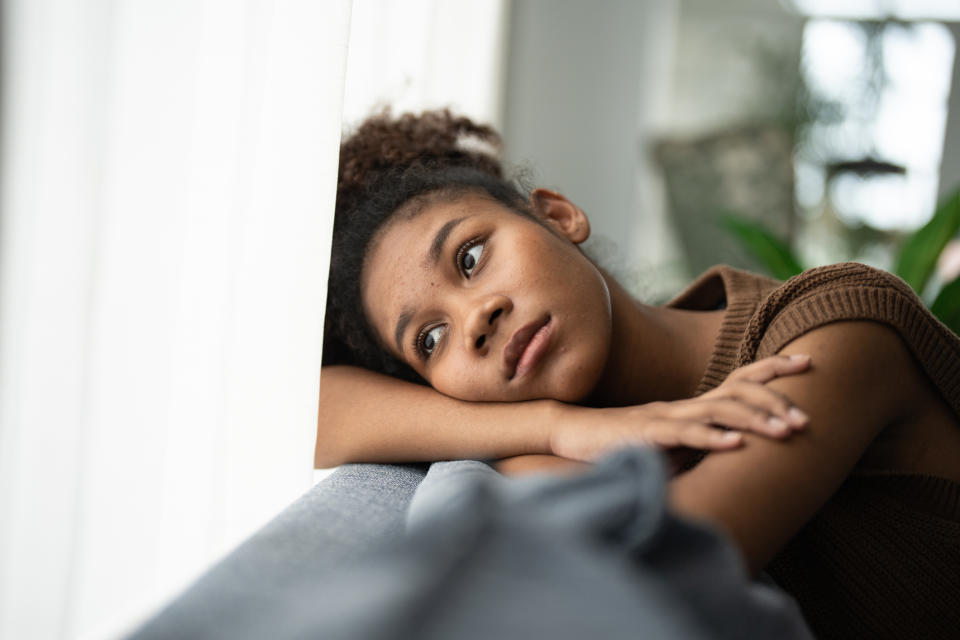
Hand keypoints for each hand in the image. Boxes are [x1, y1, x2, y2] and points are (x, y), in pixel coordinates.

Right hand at [549, 354, 811, 462]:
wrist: (574, 433)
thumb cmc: (625, 441)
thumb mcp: (673, 443)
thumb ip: (703, 442)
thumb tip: (738, 449)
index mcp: (694, 405)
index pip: (741, 379)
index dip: (774, 368)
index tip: (809, 361)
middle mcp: (685, 404)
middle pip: (738, 391)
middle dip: (776, 400)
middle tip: (808, 418)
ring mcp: (667, 416)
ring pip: (719, 412)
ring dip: (755, 421)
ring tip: (786, 432)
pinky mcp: (648, 434)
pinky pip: (685, 435)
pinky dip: (712, 439)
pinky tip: (736, 446)